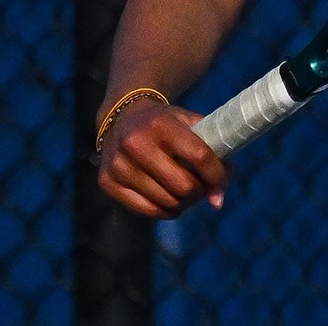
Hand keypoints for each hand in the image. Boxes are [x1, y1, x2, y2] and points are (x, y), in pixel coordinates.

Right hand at [96, 99, 229, 218]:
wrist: (123, 117)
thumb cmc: (166, 123)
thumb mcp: (191, 124)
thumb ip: (214, 155)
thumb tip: (217, 202)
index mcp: (162, 124)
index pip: (199, 156)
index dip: (217, 173)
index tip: (220, 177)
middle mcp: (136, 143)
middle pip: (183, 185)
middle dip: (200, 191)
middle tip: (201, 187)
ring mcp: (119, 164)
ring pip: (166, 202)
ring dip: (184, 203)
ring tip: (185, 192)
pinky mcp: (106, 181)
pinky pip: (146, 211)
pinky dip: (165, 211)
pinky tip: (169, 200)